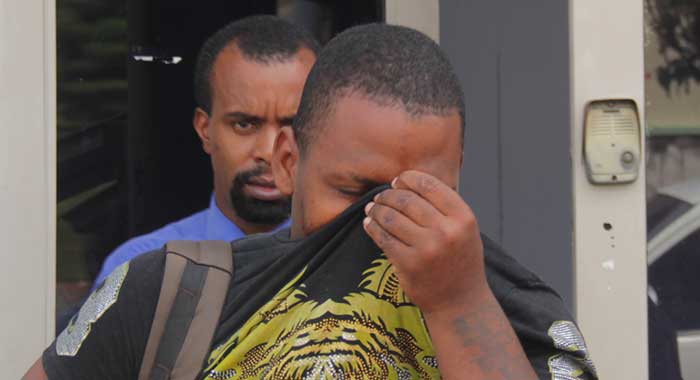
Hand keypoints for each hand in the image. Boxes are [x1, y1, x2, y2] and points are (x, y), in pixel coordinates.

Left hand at [363, 170, 487, 314]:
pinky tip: (370, 224)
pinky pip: (383, 238)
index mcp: (463, 218)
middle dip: (388, 195)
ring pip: (391, 217)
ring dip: (377, 209)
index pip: (430, 185)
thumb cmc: (460, 261)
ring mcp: (427, 248)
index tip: (397, 181)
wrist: (460, 302)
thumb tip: (407, 182)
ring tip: (372, 208)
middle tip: (380, 197)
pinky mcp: (408, 264)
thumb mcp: (464, 229)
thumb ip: (443, 207)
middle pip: (407, 200)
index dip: (408, 179)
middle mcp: (446, 231)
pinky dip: (372, 227)